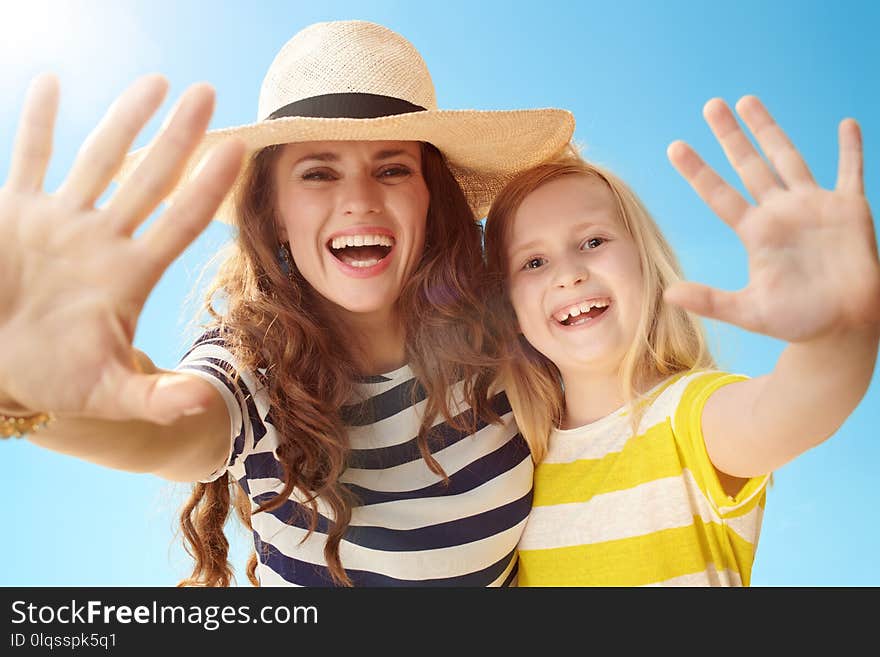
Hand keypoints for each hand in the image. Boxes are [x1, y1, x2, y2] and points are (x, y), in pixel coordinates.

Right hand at [0, 74, 244, 422]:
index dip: (206, 187)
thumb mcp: (107, 393)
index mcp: (128, 274)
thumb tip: (203, 404)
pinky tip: (50, 83)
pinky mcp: (16, 212)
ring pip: (98, 158)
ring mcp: (61, 221)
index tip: (238, 150)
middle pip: (149, 178)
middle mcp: (102, 239)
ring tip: (155, 81)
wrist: (0, 367)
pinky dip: (36, 123)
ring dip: (124, 119)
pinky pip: (29, 158)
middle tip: (209, 93)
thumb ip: (155, 397)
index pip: (178, 221)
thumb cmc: (54, 378)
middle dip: (178, 136)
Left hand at [665, 96, 879, 341]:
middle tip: (710, 105)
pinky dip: (851, 149)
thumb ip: (711, 301)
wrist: (843, 328)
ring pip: (788, 157)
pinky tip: (847, 123)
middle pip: (749, 165)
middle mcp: (780, 213)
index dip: (698, 171)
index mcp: (756, 233)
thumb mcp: (749, 312)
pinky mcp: (849, 210)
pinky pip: (851, 171)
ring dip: (769, 129)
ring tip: (748, 100)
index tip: (674, 146)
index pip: (719, 194)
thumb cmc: (797, 322)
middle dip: (730, 135)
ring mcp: (814, 207)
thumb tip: (667, 294)